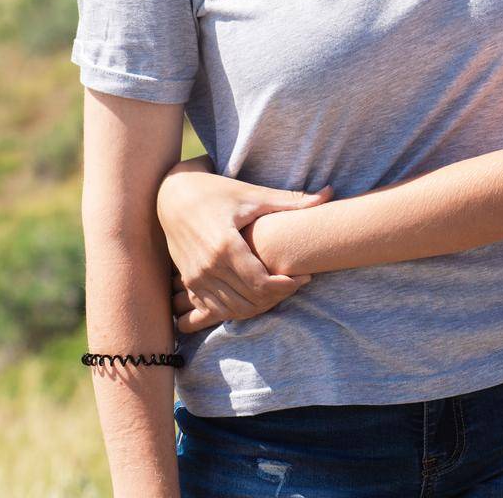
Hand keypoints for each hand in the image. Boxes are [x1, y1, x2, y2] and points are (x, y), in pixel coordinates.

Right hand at [156, 164, 331, 332]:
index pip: (261, 284)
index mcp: (225, 246)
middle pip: (251, 301)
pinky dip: (239, 307)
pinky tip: (256, 293)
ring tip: (280, 288)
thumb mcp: (252, 194)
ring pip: (234, 310)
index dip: (287, 286)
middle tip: (297, 283)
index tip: (304, 276)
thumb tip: (328, 194)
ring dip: (260, 306)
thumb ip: (290, 201)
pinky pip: (217, 309)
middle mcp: (208, 267)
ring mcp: (195, 279)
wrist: (173, 196)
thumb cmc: (215, 192)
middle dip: (278, 297)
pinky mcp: (189, 283)